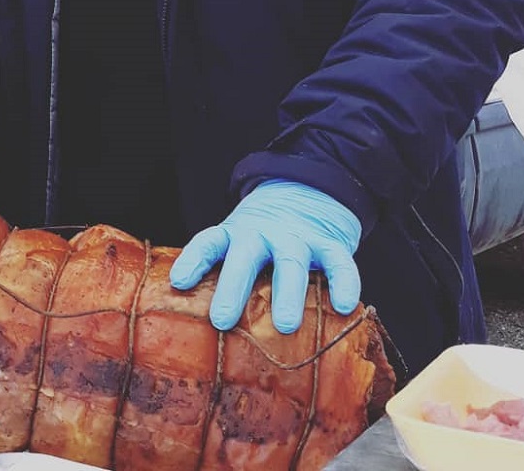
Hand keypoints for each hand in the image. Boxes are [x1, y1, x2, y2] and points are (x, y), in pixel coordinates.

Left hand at [169, 180, 361, 333]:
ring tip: (285, 325)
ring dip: (287, 293)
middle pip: (245, 256)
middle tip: (222, 319)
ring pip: (290, 262)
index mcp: (235, 234)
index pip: (209, 242)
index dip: (193, 260)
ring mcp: (296, 237)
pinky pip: (338, 262)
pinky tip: (344, 306)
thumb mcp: (238, 244)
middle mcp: (262, 234)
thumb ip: (224, 276)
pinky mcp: (329, 244)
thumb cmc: (263, 238)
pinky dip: (344, 282)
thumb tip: (198, 331)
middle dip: (233, 287)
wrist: (305, 193)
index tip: (179, 282)